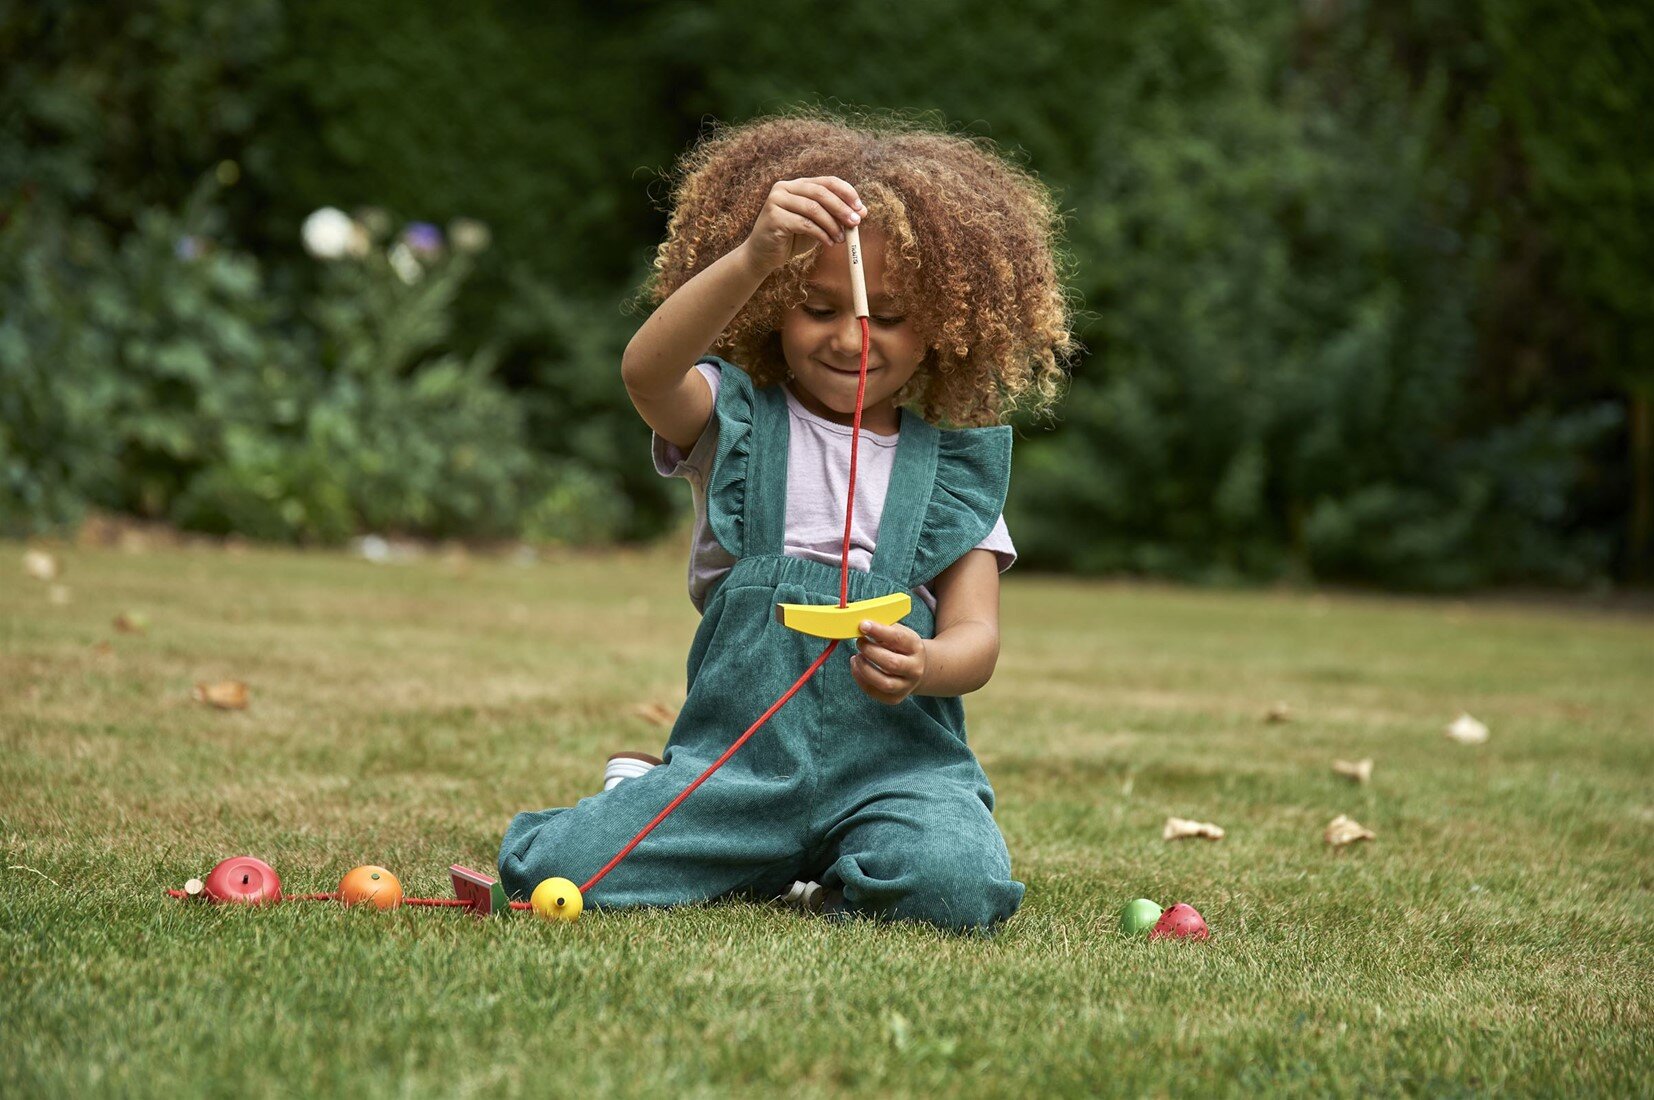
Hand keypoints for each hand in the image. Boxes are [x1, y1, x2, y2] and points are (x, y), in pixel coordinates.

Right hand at [740, 176, 867, 273]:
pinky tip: (829, 243)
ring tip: (842, 239)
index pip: (826, 181)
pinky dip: (821, 234)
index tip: (860, 207)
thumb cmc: (792, 238)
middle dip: (841, 208)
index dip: (846, 192)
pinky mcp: (773, 217)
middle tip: (856, 223)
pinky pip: (804, 224)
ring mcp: (776, 201)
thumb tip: (863, 211)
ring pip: (813, 209)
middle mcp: (785, 188)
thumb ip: (836, 216)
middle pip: (820, 193)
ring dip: (832, 224)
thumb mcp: (818, 225)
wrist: (764, 256)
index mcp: (797, 185)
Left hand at [850, 619, 926, 704]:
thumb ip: (884, 629)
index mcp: (916, 648)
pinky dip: (861, 679)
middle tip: (859, 642)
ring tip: (857, 656)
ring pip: (883, 682)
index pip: (898, 639)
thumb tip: (862, 625)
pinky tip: (856, 667)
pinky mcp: (895, 698)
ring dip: (865, 668)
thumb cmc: (902, 648)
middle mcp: (914, 669)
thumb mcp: (900, 634)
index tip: (863, 625)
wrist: (917, 668)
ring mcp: (906, 686)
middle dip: (870, 651)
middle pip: (891, 663)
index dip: (879, 631)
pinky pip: (875, 692)